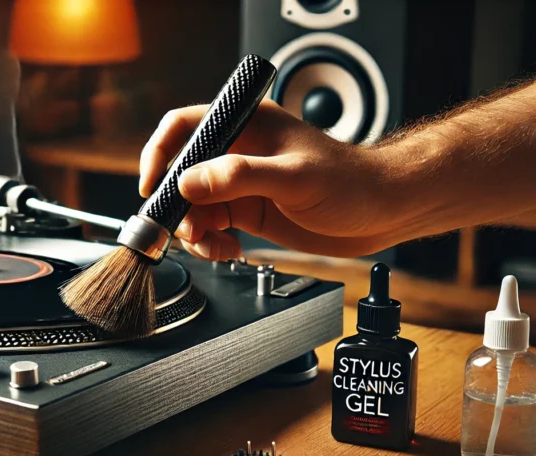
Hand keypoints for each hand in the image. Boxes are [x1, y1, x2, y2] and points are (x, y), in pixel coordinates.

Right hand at [138, 101, 412, 259]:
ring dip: (195, 231)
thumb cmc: (352, 183)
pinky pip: (212, 226)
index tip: (152, 185)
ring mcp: (241, 184)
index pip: (185, 127)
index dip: (160, 153)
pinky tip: (229, 250)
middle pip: (183, 174)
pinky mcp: (248, 211)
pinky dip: (211, 243)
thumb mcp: (294, 178)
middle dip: (179, 206)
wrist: (382, 213)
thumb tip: (190, 181)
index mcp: (247, 125)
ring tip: (216, 246)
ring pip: (194, 206)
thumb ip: (240, 176)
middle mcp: (238, 152)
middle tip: (187, 230)